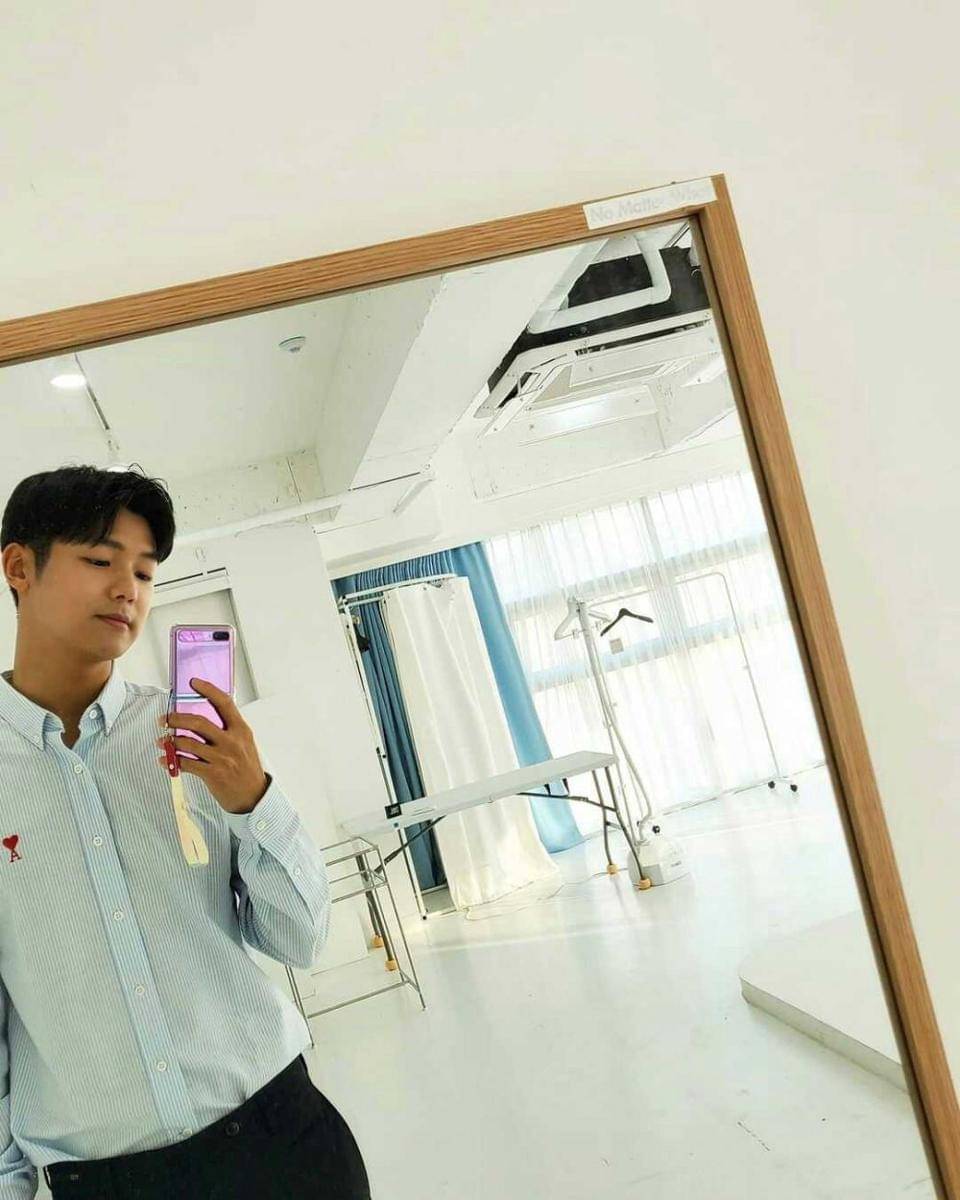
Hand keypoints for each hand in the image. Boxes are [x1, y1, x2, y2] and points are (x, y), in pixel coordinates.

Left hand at [157, 678, 268, 813]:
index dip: (208, 690)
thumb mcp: (244, 744)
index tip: (194, 683)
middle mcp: (232, 742)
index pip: (224, 704)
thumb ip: (228, 731)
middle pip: (199, 723)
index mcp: (241, 730)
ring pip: (189, 744)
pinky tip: (164, 759)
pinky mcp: (213, 774)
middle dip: (176, 719)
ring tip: (162, 740)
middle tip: (164, 719)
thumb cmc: (247, 768)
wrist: (254, 796)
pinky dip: (172, 760)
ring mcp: (222, 758)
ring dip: (171, 741)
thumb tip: (203, 718)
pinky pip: (187, 764)